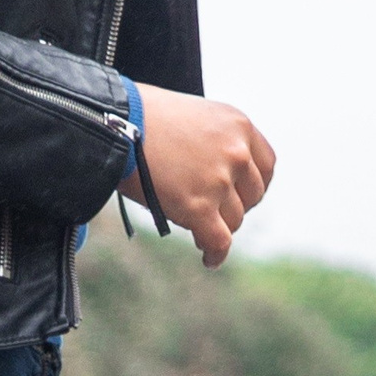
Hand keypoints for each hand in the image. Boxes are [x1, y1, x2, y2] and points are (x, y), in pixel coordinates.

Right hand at [134, 85, 274, 267]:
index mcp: (238, 126)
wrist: (110, 120)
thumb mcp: (194, 116)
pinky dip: (215, 254)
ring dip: (217, 228)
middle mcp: (236, 152)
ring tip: (199, 230)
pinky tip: (209, 259)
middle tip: (214, 212)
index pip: (265, 166)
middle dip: (234, 207)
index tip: (241, 195)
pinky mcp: (199, 207)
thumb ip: (214, 142)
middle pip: (251, 196)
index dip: (253, 185)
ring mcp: (219, 180)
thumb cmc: (140, 115)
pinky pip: (218, 241)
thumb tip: (217, 175)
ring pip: (233, 221)